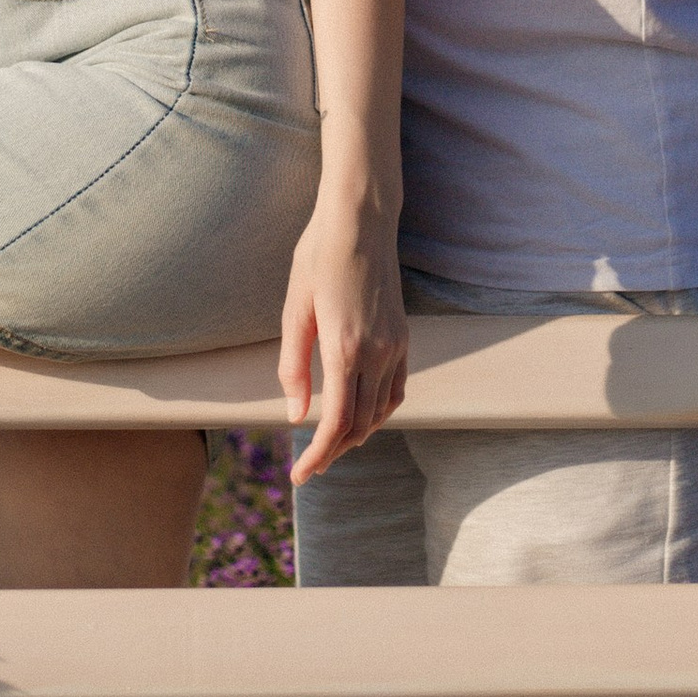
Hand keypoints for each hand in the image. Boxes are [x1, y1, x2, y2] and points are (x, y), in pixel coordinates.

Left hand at [279, 191, 408, 481]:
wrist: (361, 221)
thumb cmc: (318, 258)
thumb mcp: (294, 310)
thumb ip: (294, 367)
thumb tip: (297, 417)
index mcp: (344, 349)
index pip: (336, 423)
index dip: (318, 456)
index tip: (300, 475)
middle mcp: (377, 353)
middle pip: (359, 425)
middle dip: (334, 452)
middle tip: (309, 467)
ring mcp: (395, 345)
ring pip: (381, 412)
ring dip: (357, 435)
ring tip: (330, 445)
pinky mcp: (403, 336)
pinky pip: (395, 390)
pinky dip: (379, 412)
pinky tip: (360, 415)